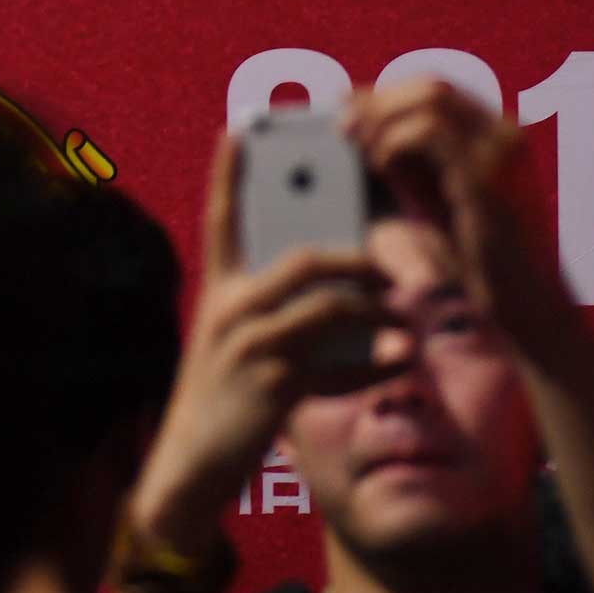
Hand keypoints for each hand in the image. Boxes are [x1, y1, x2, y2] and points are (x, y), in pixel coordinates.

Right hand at [127, 132, 398, 552]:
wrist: (189, 466)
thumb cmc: (224, 396)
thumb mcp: (236, 341)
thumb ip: (277, 308)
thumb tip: (341, 286)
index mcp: (220, 290)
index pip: (222, 218)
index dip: (229, 172)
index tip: (239, 127)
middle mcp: (229, 310)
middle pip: (304, 261)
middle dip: (356, 258)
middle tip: (388, 263)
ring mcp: (248, 348)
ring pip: (328, 309)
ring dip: (374, 310)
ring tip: (404, 316)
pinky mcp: (270, 388)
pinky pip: (336, 365)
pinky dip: (373, 363)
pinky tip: (399, 361)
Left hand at [343, 79, 571, 364]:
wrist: (529, 311)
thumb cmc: (485, 267)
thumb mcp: (444, 205)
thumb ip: (415, 170)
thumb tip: (368, 136)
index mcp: (501, 139)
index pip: (439, 93)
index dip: (388, 93)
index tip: (348, 103)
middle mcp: (507, 136)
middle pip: (433, 88)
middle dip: (379, 99)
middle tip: (343, 121)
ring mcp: (501, 153)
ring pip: (431, 100)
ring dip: (385, 117)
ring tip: (358, 143)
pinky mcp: (487, 176)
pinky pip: (430, 133)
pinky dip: (396, 140)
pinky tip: (380, 164)